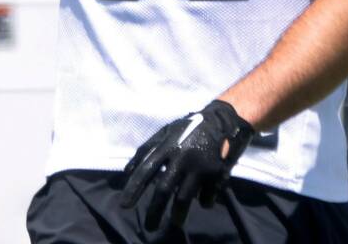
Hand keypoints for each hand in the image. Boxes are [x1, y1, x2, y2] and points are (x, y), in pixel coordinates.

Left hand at [119, 99, 253, 229]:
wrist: (223, 120)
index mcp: (168, 145)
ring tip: (175, 223)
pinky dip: (203, 203)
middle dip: (154, 211)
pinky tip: (202, 203)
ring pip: (184, 198)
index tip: (124, 205)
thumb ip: (147, 149)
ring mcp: (200, 166)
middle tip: (149, 227)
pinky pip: (206, 197)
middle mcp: (182, 157)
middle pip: (164, 189)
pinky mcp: (217, 174)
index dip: (134, 188)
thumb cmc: (190, 128)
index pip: (146, 169)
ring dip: (177, 214)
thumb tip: (128, 171)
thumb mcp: (166, 132)